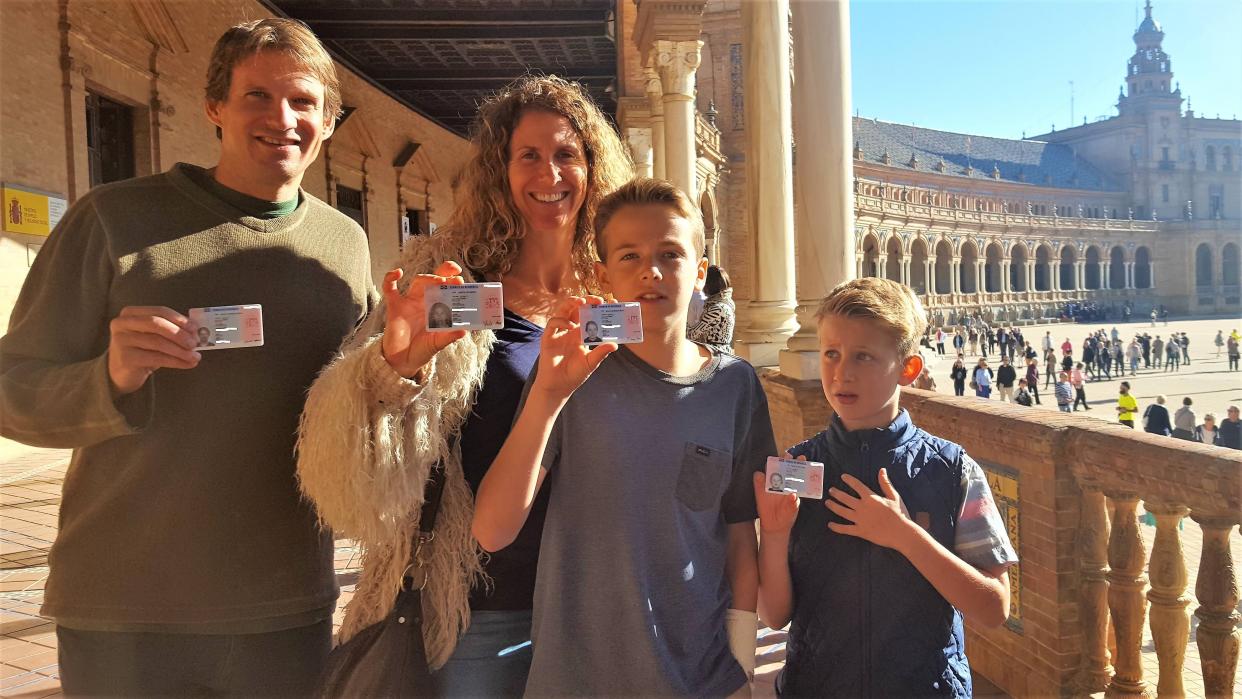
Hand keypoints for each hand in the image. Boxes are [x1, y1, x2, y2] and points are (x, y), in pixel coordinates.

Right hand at [107, 306, 200, 395]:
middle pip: (156, 324)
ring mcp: (121, 340)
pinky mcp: (125, 358)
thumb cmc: (142, 350)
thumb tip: (196, 330)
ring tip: (195, 356)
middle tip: (195, 343)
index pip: (159, 311)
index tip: (195, 328)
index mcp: (131, 313)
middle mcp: (122, 323)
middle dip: (179, 333)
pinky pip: (155, 358)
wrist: (122, 372)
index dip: (179, 319)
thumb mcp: (155, 336)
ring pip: (157, 342)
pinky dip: (175, 361)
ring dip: (180, 350)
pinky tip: (186, 364)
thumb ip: (171, 329)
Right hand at [381, 261, 468, 378]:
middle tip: (456, 277)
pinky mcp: (394, 306)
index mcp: (438, 307)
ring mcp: (409, 302)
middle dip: (444, 274)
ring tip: (440, 281)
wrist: (403, 360)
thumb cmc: (422, 349)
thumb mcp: (437, 343)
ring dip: (428, 278)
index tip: (461, 280)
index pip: (447, 289)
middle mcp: (425, 301)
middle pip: (434, 280)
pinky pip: (389, 288)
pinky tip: (397, 273)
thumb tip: (463, 331)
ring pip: (418, 281)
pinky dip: (390, 278)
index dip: (453, 281)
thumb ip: (448, 337)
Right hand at [531, 296, 615, 401]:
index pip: (591, 315)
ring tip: (581, 301)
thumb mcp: (591, 362)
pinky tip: (571, 326)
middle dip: (587, 301)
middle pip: (577, 308)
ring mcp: (559, 332)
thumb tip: (615, 345)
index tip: (611, 302)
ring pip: (563, 310)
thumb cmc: (574, 374)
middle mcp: (571, 330)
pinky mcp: (548, 337)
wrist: (558, 386)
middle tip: (597, 300)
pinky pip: (553, 323)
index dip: (599, 308)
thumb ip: (601, 353)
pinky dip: (561, 321)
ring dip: (572, 303)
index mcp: (582, 334)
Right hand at [752, 453, 800, 533]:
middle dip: (786, 459)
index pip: (796, 471)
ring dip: (771, 464)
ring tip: (774, 462)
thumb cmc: (786, 516)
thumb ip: (793, 504)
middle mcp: (782, 482)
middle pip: (783, 466)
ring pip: (770, 470)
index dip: (799, 463)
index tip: (802, 458)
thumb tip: (793, 495)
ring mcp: (770, 485)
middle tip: (788, 456)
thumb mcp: (792, 511)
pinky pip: (758, 480)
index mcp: (792, 485)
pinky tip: (761, 475)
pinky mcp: (760, 490)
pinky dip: (759, 477)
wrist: (775, 526)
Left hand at [825, 469, 912, 550]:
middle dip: (836, 493)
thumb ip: (885, 483)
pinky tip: (830, 525)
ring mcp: (859, 519)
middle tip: (830, 490)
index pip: (857, 485)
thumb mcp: (894, 496)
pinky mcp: (860, 531)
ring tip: (827, 502)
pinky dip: (836, 527)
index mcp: (870, 497)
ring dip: (833, 506)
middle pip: (845, 498)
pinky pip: (845, 529)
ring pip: (842, 511)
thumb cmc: (900, 514)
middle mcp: (862, 507)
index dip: (849, 480)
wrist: (902, 533)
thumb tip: (882, 470)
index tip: (842, 476)